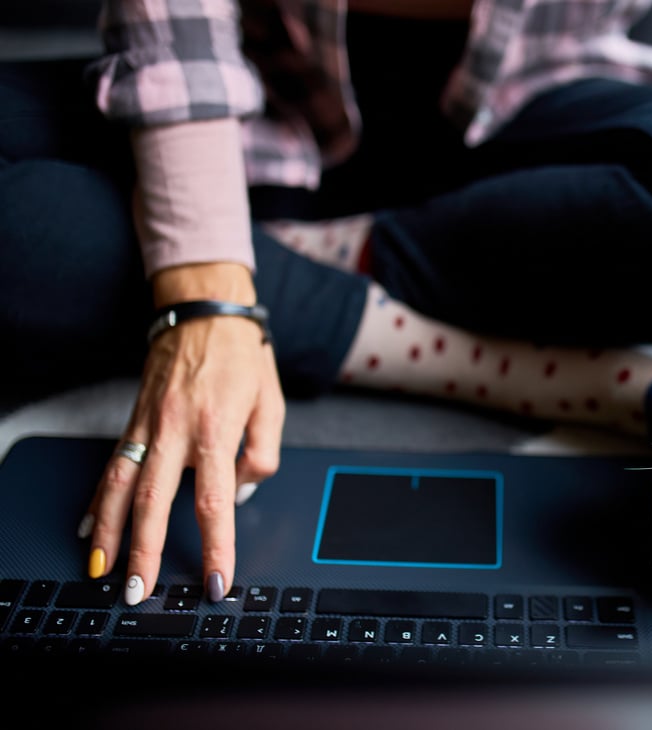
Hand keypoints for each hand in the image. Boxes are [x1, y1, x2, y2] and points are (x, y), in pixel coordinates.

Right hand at [82, 263, 284, 604]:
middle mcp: (176, 430)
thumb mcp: (271, 405)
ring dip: (109, 534)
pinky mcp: (134, 419)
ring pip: (119, 487)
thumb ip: (262, 455)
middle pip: (152, 502)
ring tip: (103, 571)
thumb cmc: (243, 358)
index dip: (215, 545)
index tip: (216, 579)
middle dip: (144, 553)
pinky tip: (88, 527)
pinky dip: (97, 499)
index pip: (214, 501)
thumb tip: (240, 495)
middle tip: (139, 591)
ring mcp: (149, 424)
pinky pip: (111, 465)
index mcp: (216, 430)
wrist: (205, 312)